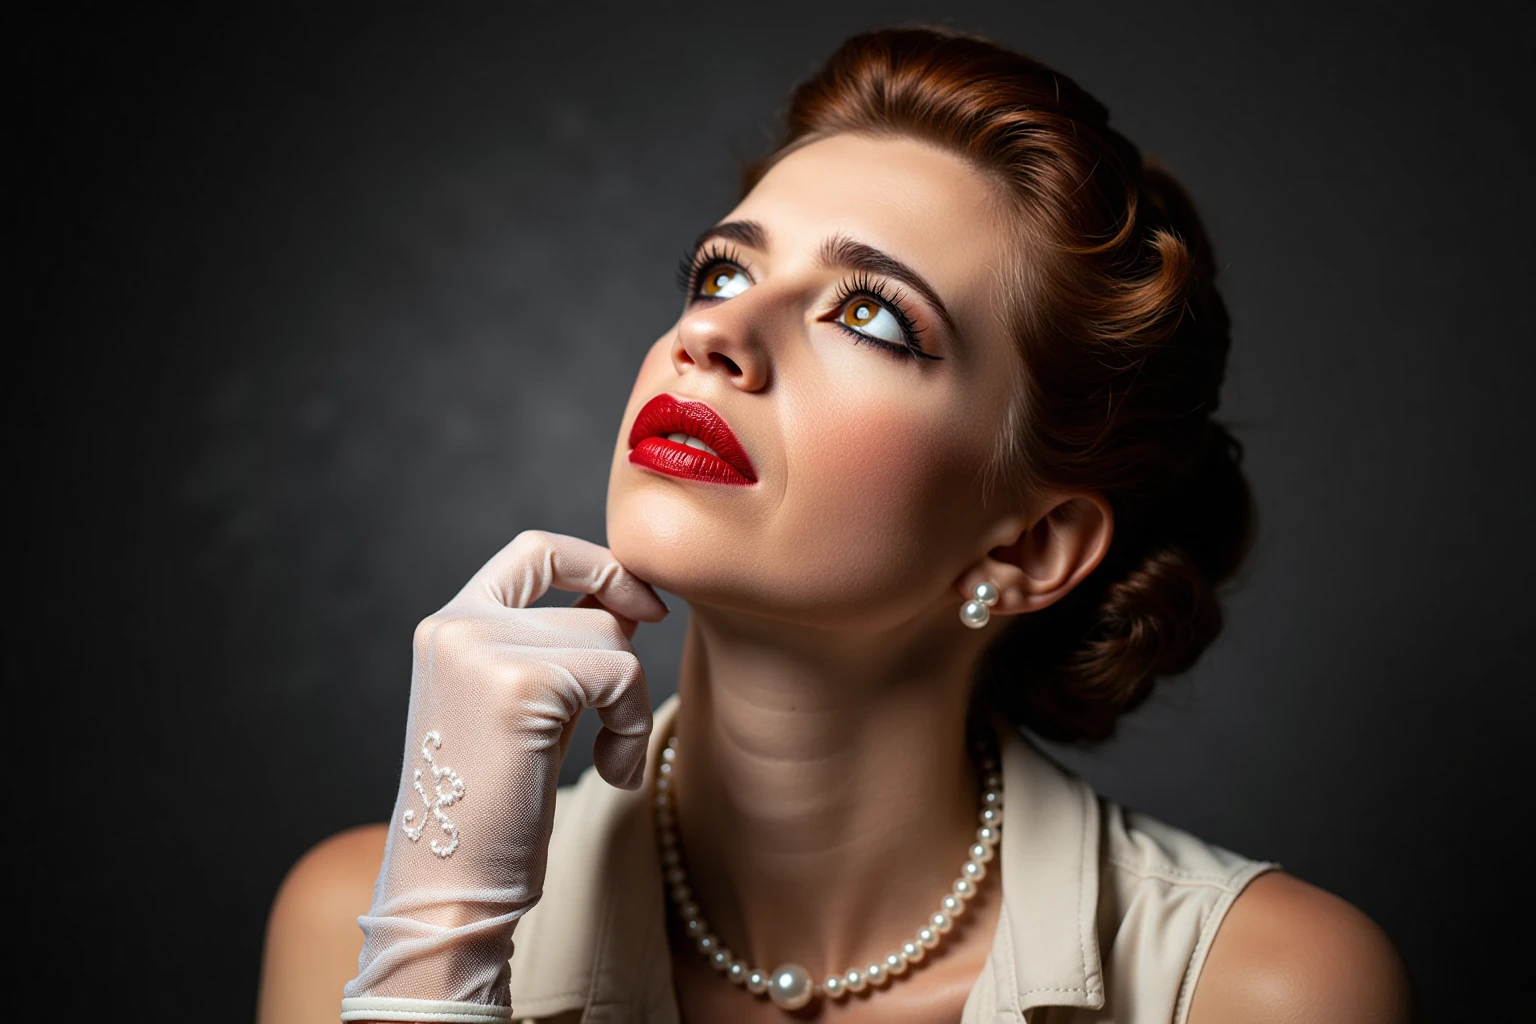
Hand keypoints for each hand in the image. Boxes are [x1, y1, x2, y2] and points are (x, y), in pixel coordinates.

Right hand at [340, 530, 668, 1022]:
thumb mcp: (518, 705)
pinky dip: (630, 727)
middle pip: (592, 605)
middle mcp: (455, 624)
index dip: (598, 565)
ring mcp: (481, 649)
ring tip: (606, 759)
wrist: (453, 888)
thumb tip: (629, 599)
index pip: (535, 550)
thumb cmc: (494, 809)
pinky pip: (620, 676)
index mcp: (448, 627)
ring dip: (630, 705)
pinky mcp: (519, 685)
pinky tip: (611, 774)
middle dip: (624, 665)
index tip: (641, 604)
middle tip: (613, 726)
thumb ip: (556, 646)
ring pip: (614, 640)